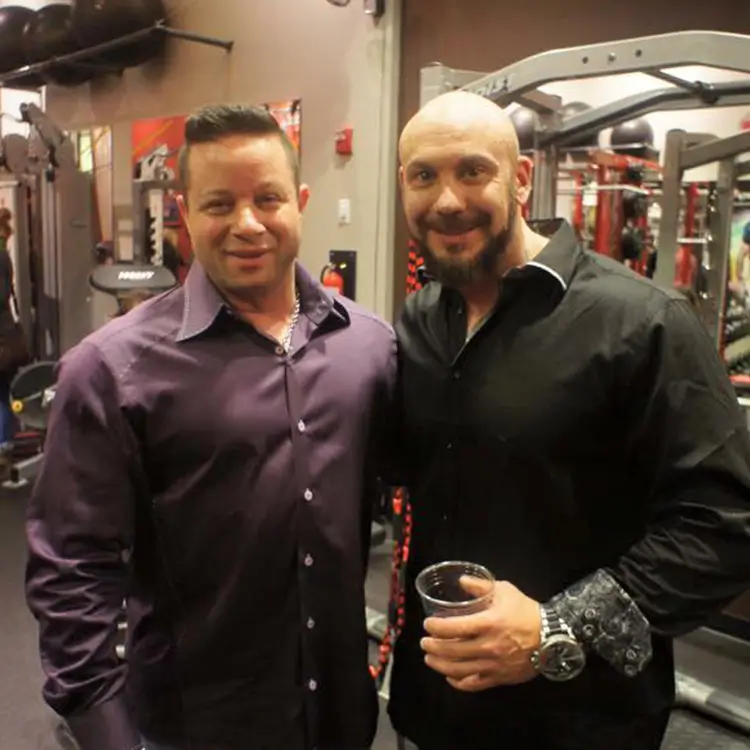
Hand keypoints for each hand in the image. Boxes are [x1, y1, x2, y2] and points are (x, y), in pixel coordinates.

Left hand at [420, 578, 541, 691]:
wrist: (552, 637)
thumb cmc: (526, 611)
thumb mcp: (505, 591)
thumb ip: (481, 586)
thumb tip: (461, 582)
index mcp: (489, 623)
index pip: (454, 628)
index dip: (437, 627)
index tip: (427, 624)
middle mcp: (489, 646)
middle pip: (452, 651)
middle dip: (433, 647)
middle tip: (424, 642)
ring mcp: (493, 665)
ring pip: (459, 670)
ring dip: (440, 665)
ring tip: (430, 658)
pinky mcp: (499, 678)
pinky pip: (474, 684)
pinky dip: (458, 682)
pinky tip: (450, 676)